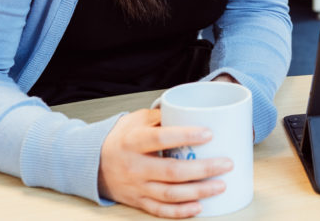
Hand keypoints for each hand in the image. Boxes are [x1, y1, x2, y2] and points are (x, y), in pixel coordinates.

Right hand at [98, 108, 232, 217]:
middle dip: (203, 169)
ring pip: (170, 194)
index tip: (209, 134)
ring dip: (199, 191)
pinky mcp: (138, 201)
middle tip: (226, 164)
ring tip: (221, 185)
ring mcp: (137, 187)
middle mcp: (135, 166)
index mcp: (134, 141)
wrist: (92, 163)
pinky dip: (181, 211)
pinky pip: (161, 210)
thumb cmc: (121, 137)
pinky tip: (199, 207)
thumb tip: (191, 110)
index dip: (187, 136)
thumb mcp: (136, 119)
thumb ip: (162, 116)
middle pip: (172, 171)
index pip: (161, 139)